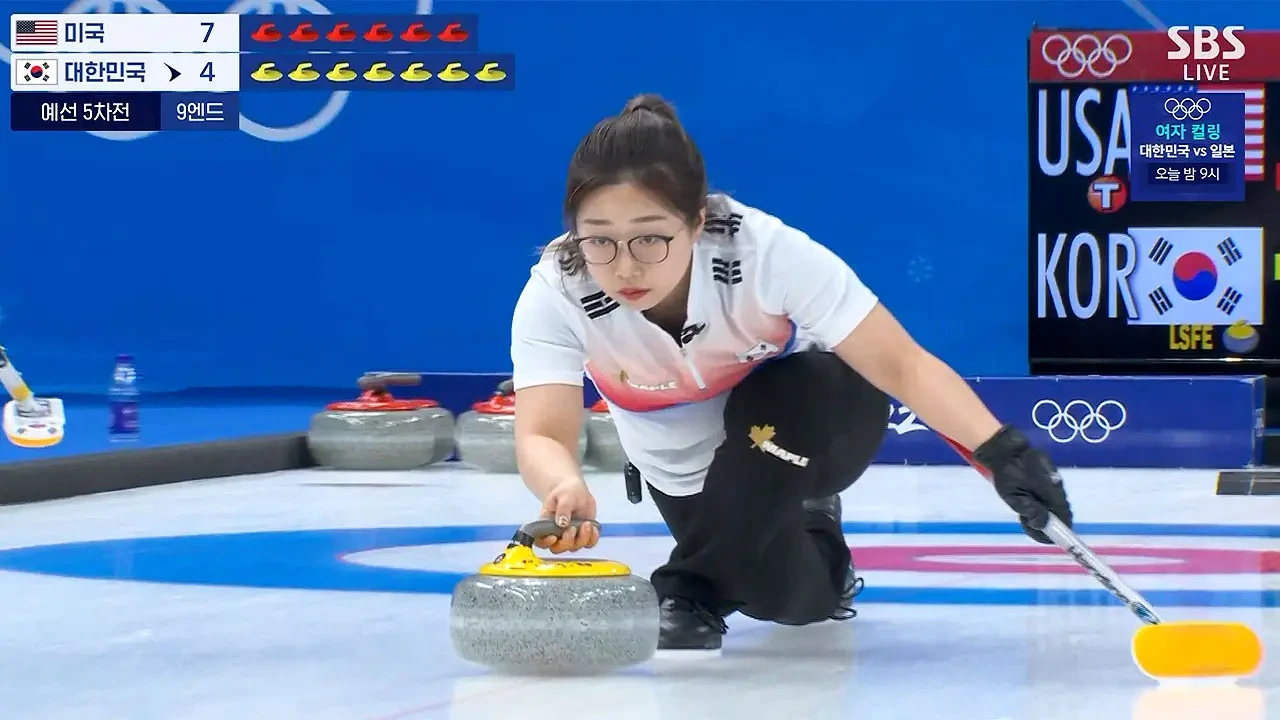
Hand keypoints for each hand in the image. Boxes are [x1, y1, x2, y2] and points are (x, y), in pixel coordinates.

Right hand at [535, 477, 599, 553]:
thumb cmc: (566, 492)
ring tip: (586, 523)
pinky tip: (593, 527)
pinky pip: (588, 543)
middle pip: (558, 548)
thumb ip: (563, 508)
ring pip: (574, 547)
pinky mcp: (583, 536)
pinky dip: (592, 538)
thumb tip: (562, 523)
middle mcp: (557, 534)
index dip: (546, 543)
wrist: (576, 490)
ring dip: (582, 538)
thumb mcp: (564, 496)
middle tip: (573, 528)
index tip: (554, 537)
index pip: (540, 541)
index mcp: (546, 525)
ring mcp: (570, 537)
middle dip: (567, 541)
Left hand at [973, 425, 1072, 543]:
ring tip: (1024, 514)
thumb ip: (1030, 511)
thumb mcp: (1014, 496)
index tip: (1051, 538)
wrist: (1006, 449)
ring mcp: (1054, 479)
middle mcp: (1057, 486)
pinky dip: (1042, 502)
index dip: (1060, 530)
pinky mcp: (1049, 475)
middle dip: (1049, 523)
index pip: (1064, 516)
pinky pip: (1050, 494)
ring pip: (1054, 503)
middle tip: (1029, 524)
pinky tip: (1028, 501)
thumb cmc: (1007, 473)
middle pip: (1061, 511)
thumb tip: (1042, 525)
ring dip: (1044, 512)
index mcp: (1052, 492)